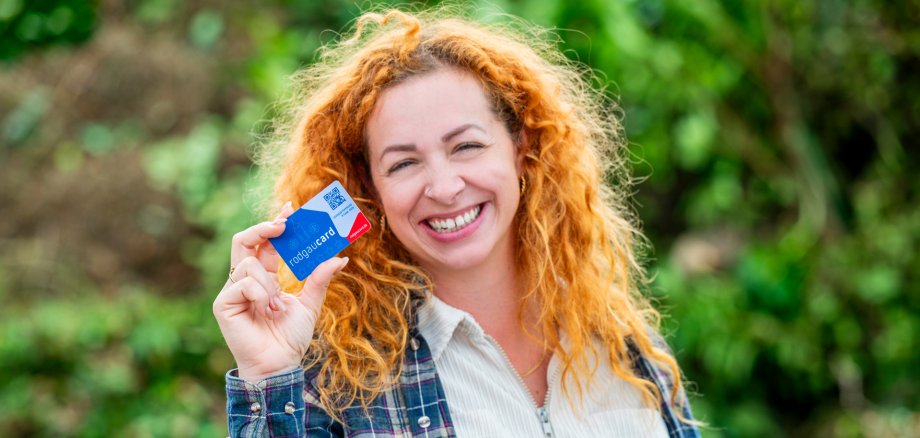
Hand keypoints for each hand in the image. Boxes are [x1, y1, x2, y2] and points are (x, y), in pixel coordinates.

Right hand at [212, 202, 348, 381]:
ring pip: (250, 264)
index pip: (266, 242)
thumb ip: (320, 279)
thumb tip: (339, 257)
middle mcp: (245, 280)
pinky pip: (243, 283)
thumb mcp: (310, 303)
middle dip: (263, 228)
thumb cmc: (290, 337)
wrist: (279, 365)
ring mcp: (232, 291)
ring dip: (270, 283)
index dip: (276, 224)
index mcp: (264, 277)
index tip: (291, 209)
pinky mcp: (223, 304)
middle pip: (243, 240)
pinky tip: (267, 311)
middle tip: (283, 224)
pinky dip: (261, 294)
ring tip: (277, 305)